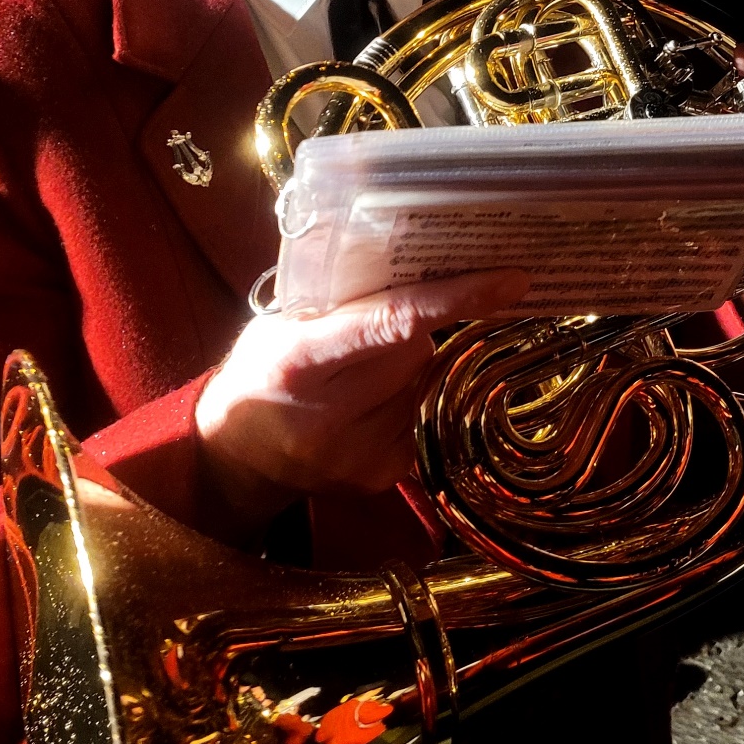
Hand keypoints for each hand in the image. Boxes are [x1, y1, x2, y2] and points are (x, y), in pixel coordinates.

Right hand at [195, 269, 529, 528]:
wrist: (234, 456)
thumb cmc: (263, 371)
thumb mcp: (283, 325)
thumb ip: (344, 303)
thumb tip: (430, 265)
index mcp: (298, 362)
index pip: (391, 322)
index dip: (454, 298)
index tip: (509, 280)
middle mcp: (328, 415)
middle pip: (416, 352)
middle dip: (412, 333)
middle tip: (377, 335)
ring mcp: (356, 454)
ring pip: (425, 384)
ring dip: (411, 371)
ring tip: (363, 378)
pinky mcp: (378, 477)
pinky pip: (424, 418)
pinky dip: (410, 402)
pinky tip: (371, 407)